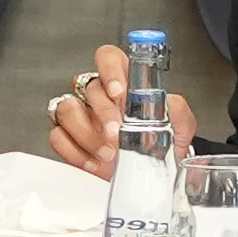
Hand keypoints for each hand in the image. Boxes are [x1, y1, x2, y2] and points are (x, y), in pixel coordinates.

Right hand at [48, 43, 200, 176]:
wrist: (149, 178)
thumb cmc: (160, 147)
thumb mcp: (179, 127)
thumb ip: (178, 110)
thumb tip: (169, 103)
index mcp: (125, 84)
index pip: (110, 58)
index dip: (110, 69)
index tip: (118, 91)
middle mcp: (99, 96)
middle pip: (89, 87)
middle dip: (103, 112)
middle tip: (116, 134)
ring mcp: (81, 117)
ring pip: (67, 110)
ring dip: (87, 134)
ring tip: (108, 154)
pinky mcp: (68, 139)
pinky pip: (58, 137)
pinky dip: (76, 152)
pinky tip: (94, 162)